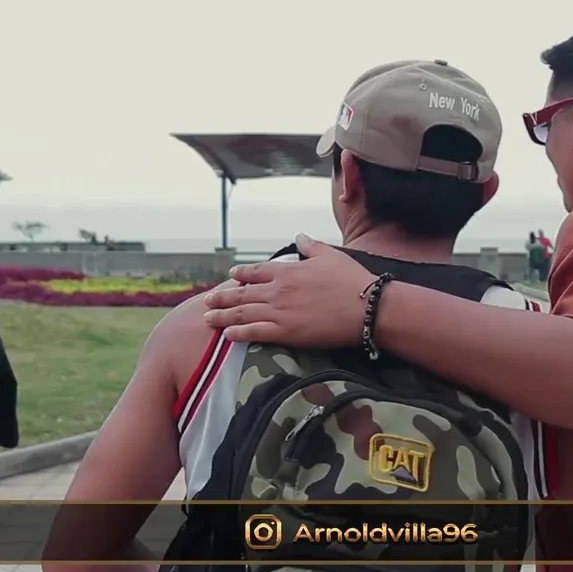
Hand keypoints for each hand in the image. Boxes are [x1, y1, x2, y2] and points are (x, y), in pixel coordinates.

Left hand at [202, 234, 375, 346]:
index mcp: (288, 271)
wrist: (366, 307)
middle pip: (242, 293)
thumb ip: (311, 246)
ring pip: (242, 313)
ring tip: (207, 319)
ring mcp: (279, 311)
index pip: (256, 271)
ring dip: (222, 315)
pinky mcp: (285, 331)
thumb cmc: (352, 280)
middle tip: (206, 301)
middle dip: (222, 297)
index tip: (231, 276)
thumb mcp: (331, 256)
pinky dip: (239, 332)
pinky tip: (227, 334)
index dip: (241, 274)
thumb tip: (299, 237)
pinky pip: (255, 332)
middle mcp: (278, 289)